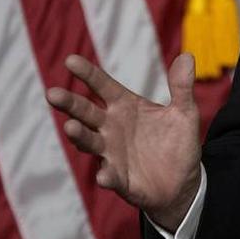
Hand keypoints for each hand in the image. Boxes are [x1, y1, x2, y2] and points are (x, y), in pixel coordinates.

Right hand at [46, 53, 202, 230]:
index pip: (103, 86)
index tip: (71, 60)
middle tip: (52, 93)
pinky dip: (106, 176)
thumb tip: (187, 56)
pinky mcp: (118, 178)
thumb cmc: (177, 142)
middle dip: (69, 103)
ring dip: (79, 136)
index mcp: (126, 106)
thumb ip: (182, 87)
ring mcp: (111, 153)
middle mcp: (112, 127)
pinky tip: (104, 175)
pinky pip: (109, 176)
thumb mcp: (184, 112)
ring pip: (89, 142)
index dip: (88, 74)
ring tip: (71, 128)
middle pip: (86, 112)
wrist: (182, 182)